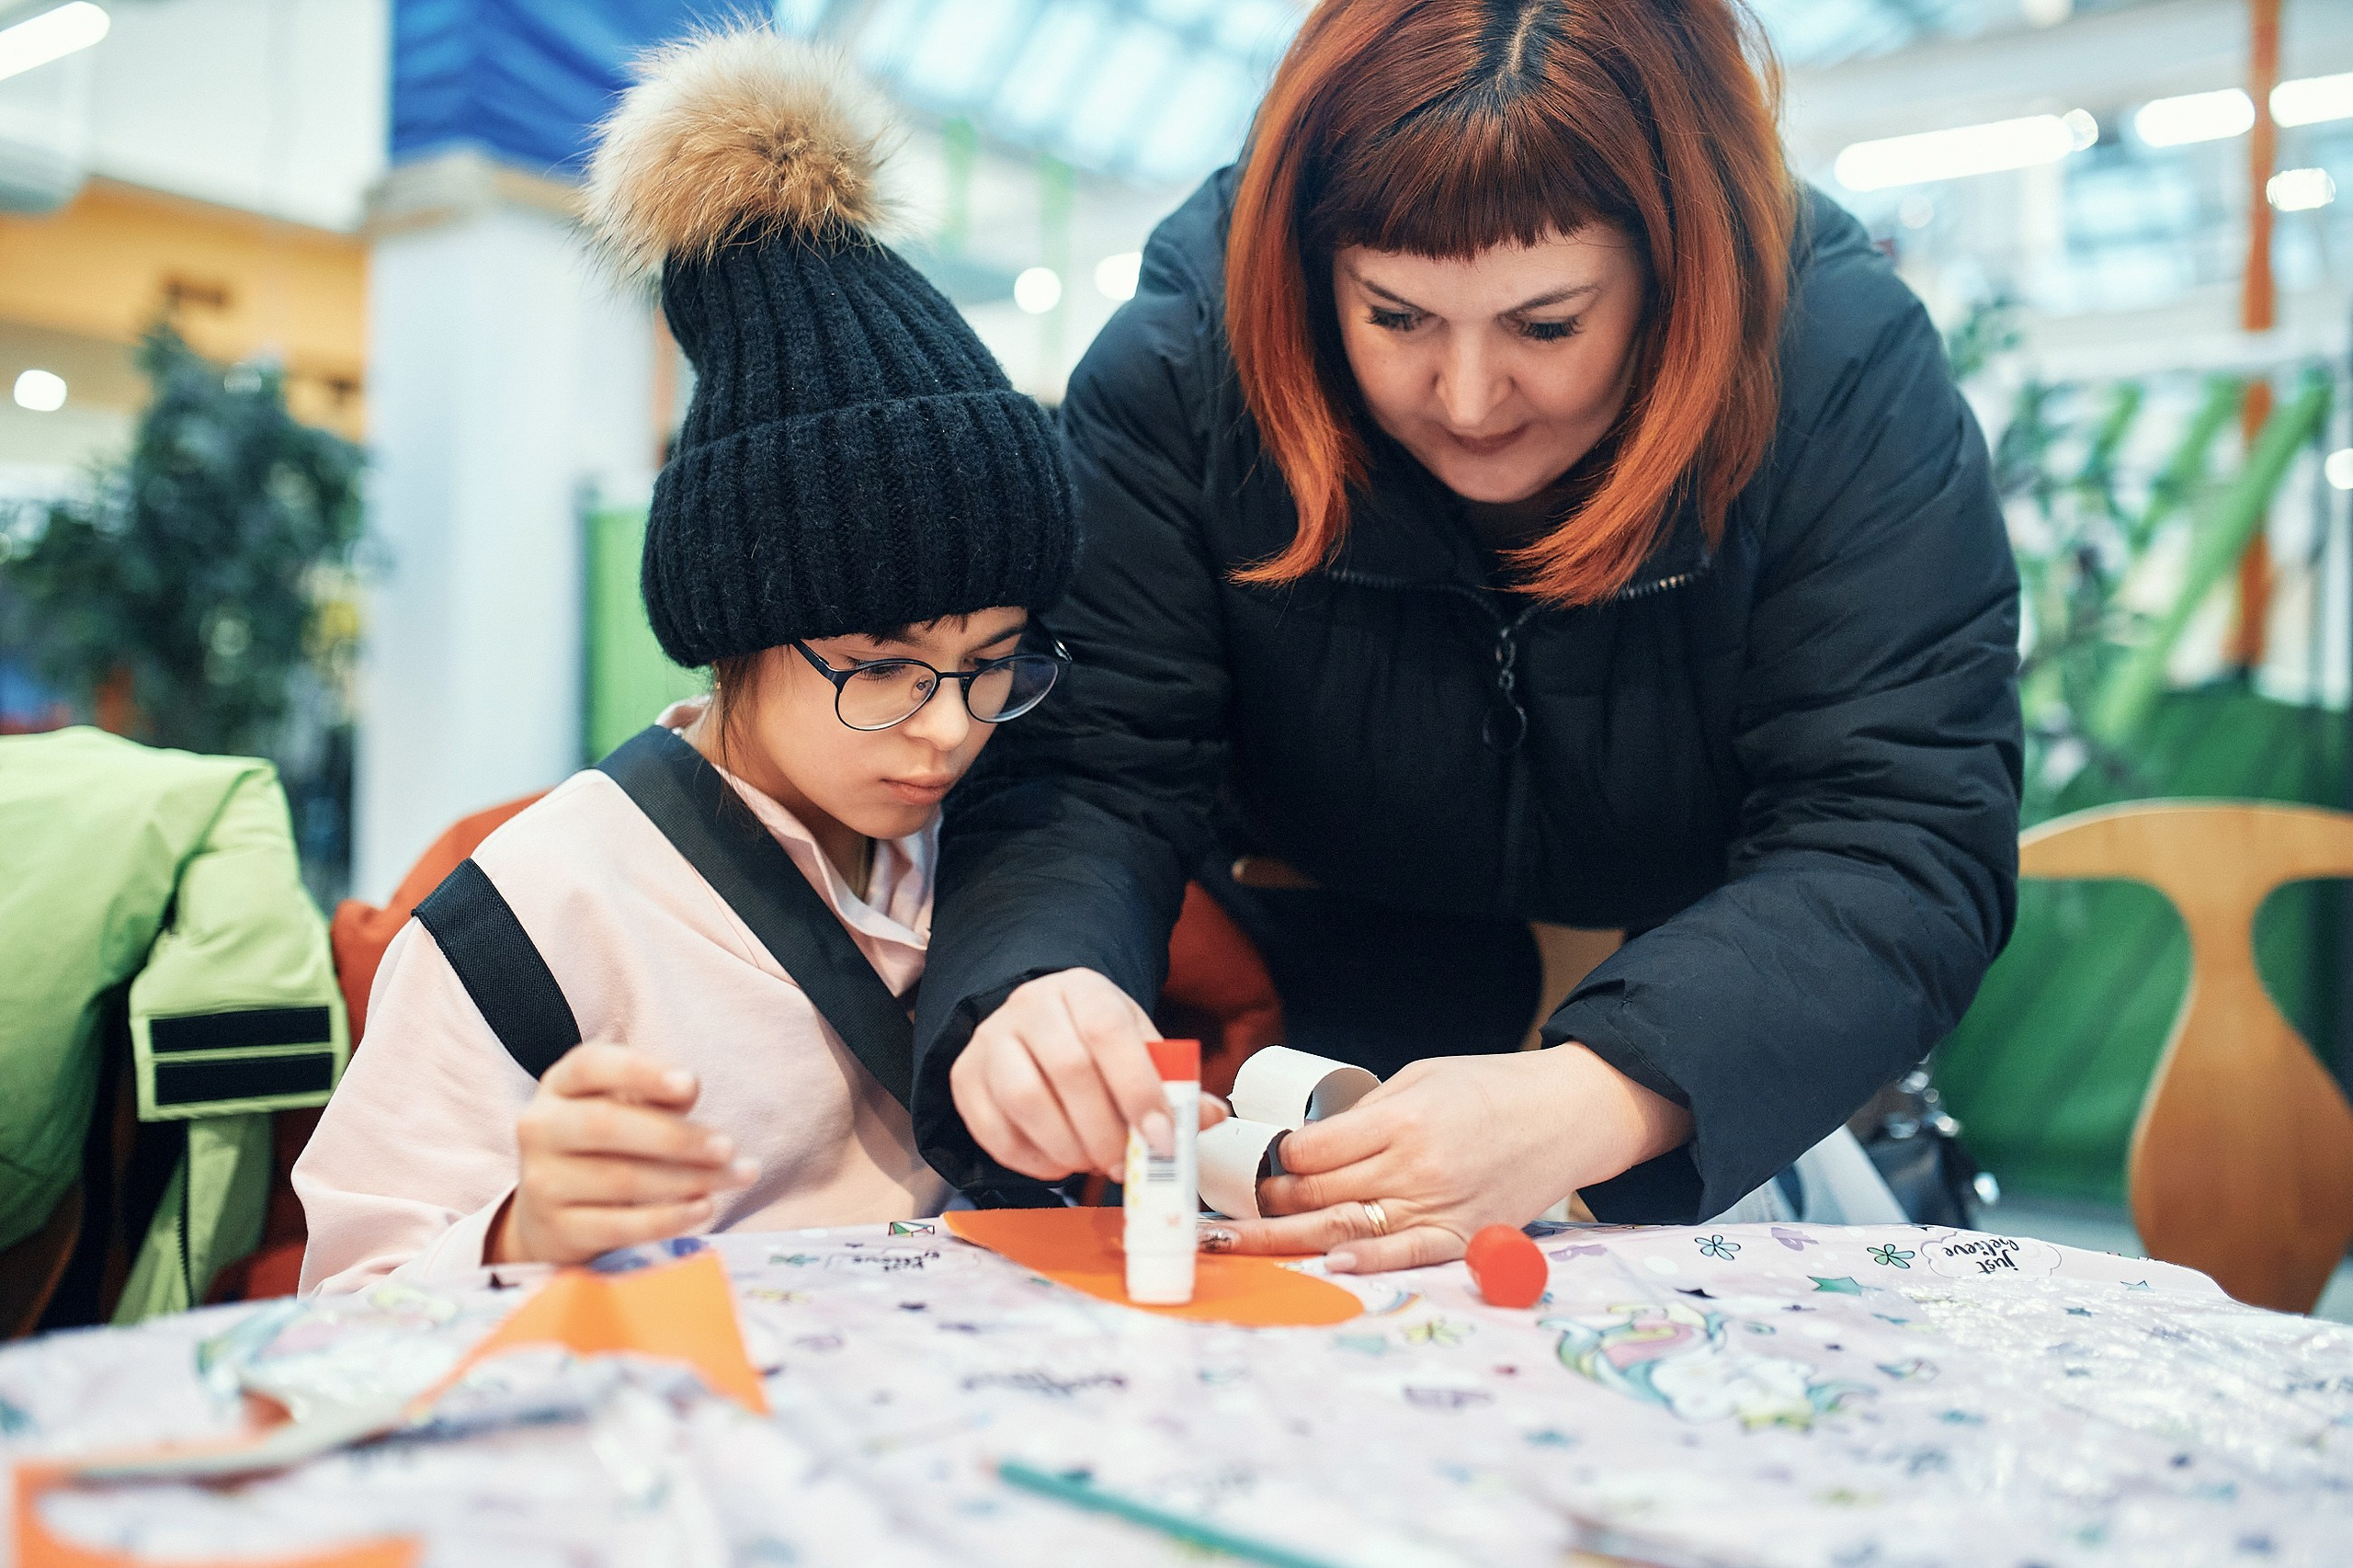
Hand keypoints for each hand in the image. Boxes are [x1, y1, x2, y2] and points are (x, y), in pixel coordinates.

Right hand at [489, 1044, 757, 1265]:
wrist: (550, 1212)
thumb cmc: (603, 1146)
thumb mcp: (624, 1108)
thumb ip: (657, 1095)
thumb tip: (688, 1088)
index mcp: (559, 1086)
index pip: (590, 1065)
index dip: (641, 1072)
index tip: (690, 1085)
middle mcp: (540, 1128)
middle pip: (606, 1125)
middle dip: (675, 1136)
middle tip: (727, 1147)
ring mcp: (542, 1182)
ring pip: (620, 1179)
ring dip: (687, 1179)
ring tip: (734, 1176)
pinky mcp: (557, 1229)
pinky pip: (618, 1226)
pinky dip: (667, 1218)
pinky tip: (703, 1208)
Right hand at [950, 968, 1229, 1179]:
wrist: (1040, 1028)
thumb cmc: (1098, 1044)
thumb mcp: (1141, 1048)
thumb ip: (1175, 1084)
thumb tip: (1208, 1116)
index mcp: (1083, 989)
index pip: (1109, 1032)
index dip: (1138, 1090)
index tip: (1162, 1140)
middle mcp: (1030, 1005)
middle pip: (1067, 1069)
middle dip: (1104, 1130)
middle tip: (1125, 1164)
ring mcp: (989, 1040)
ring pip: (1024, 1099)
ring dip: (1066, 1147)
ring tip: (1091, 1163)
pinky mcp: (964, 1077)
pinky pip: (991, 1129)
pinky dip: (1030, 1160)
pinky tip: (1057, 1163)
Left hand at [1208, 1044, 1691, 1271]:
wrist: (1570, 1113)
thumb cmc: (1492, 1087)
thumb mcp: (1421, 1077)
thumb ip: (1367, 1113)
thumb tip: (1310, 1144)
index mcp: (1400, 1119)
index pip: (1311, 1150)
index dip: (1278, 1158)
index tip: (1264, 1160)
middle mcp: (1415, 1165)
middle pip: (1317, 1194)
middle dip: (1269, 1201)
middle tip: (1237, 1207)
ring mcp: (1439, 1205)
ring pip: (1345, 1228)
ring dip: (1285, 1238)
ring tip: (1238, 1244)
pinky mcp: (1464, 1236)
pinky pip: (1404, 1256)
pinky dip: (1364, 1262)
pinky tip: (1325, 1263)